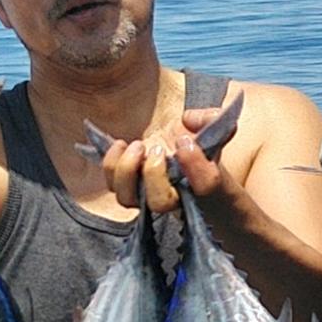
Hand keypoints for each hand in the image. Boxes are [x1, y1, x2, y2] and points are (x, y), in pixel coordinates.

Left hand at [96, 104, 248, 219]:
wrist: (177, 148)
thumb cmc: (195, 140)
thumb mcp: (210, 124)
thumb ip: (210, 118)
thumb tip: (190, 120)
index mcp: (203, 182)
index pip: (207, 186)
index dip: (197, 166)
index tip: (185, 141)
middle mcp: (174, 195)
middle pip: (160, 203)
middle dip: (153, 174)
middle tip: (157, 148)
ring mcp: (146, 194)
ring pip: (128, 198)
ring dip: (127, 170)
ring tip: (137, 145)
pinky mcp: (127, 185)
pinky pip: (112, 183)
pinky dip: (112, 163)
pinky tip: (122, 145)